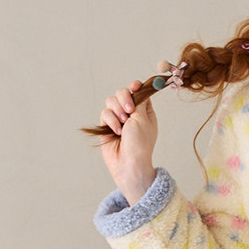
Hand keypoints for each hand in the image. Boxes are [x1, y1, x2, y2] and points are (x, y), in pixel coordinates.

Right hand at [98, 81, 158, 201]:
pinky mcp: (107, 124)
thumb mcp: (143, 119)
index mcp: (144, 110)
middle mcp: (131, 113)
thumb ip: (139, 101)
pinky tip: (116, 132)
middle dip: (124, 98)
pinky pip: (105, 113)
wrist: (129, 163)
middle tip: (129, 110)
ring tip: (123, 125)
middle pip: (122, 92)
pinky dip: (111, 121)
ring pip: (111, 101)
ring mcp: (118, 118)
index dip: (136, 86)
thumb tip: (138, 87)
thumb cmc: (140, 144)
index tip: (135, 86)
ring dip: (117, 110)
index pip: (139, 91)